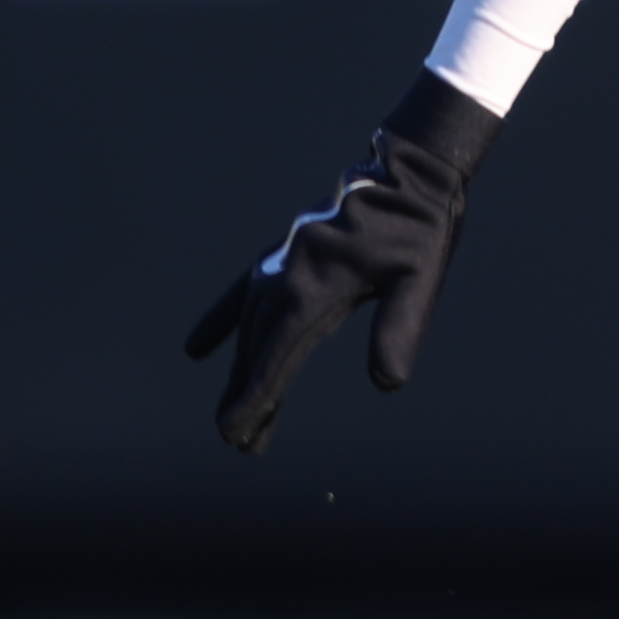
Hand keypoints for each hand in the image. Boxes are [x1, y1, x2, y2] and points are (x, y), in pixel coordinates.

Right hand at [184, 73, 500, 454]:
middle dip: (247, 398)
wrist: (407, 175)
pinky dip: (221, 320)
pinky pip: (243, 292)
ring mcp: (281, 262)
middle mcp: (288, 275)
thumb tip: (386, 383)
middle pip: (259, 349)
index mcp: (318, 286)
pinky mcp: (284, 253)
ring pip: (250, 327)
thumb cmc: (418, 230)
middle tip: (239, 444)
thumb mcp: (421, 280)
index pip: (277, 355)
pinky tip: (198, 349)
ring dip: (241, 371)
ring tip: (237, 416)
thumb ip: (399, 329)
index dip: (255, 398)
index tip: (234, 433)